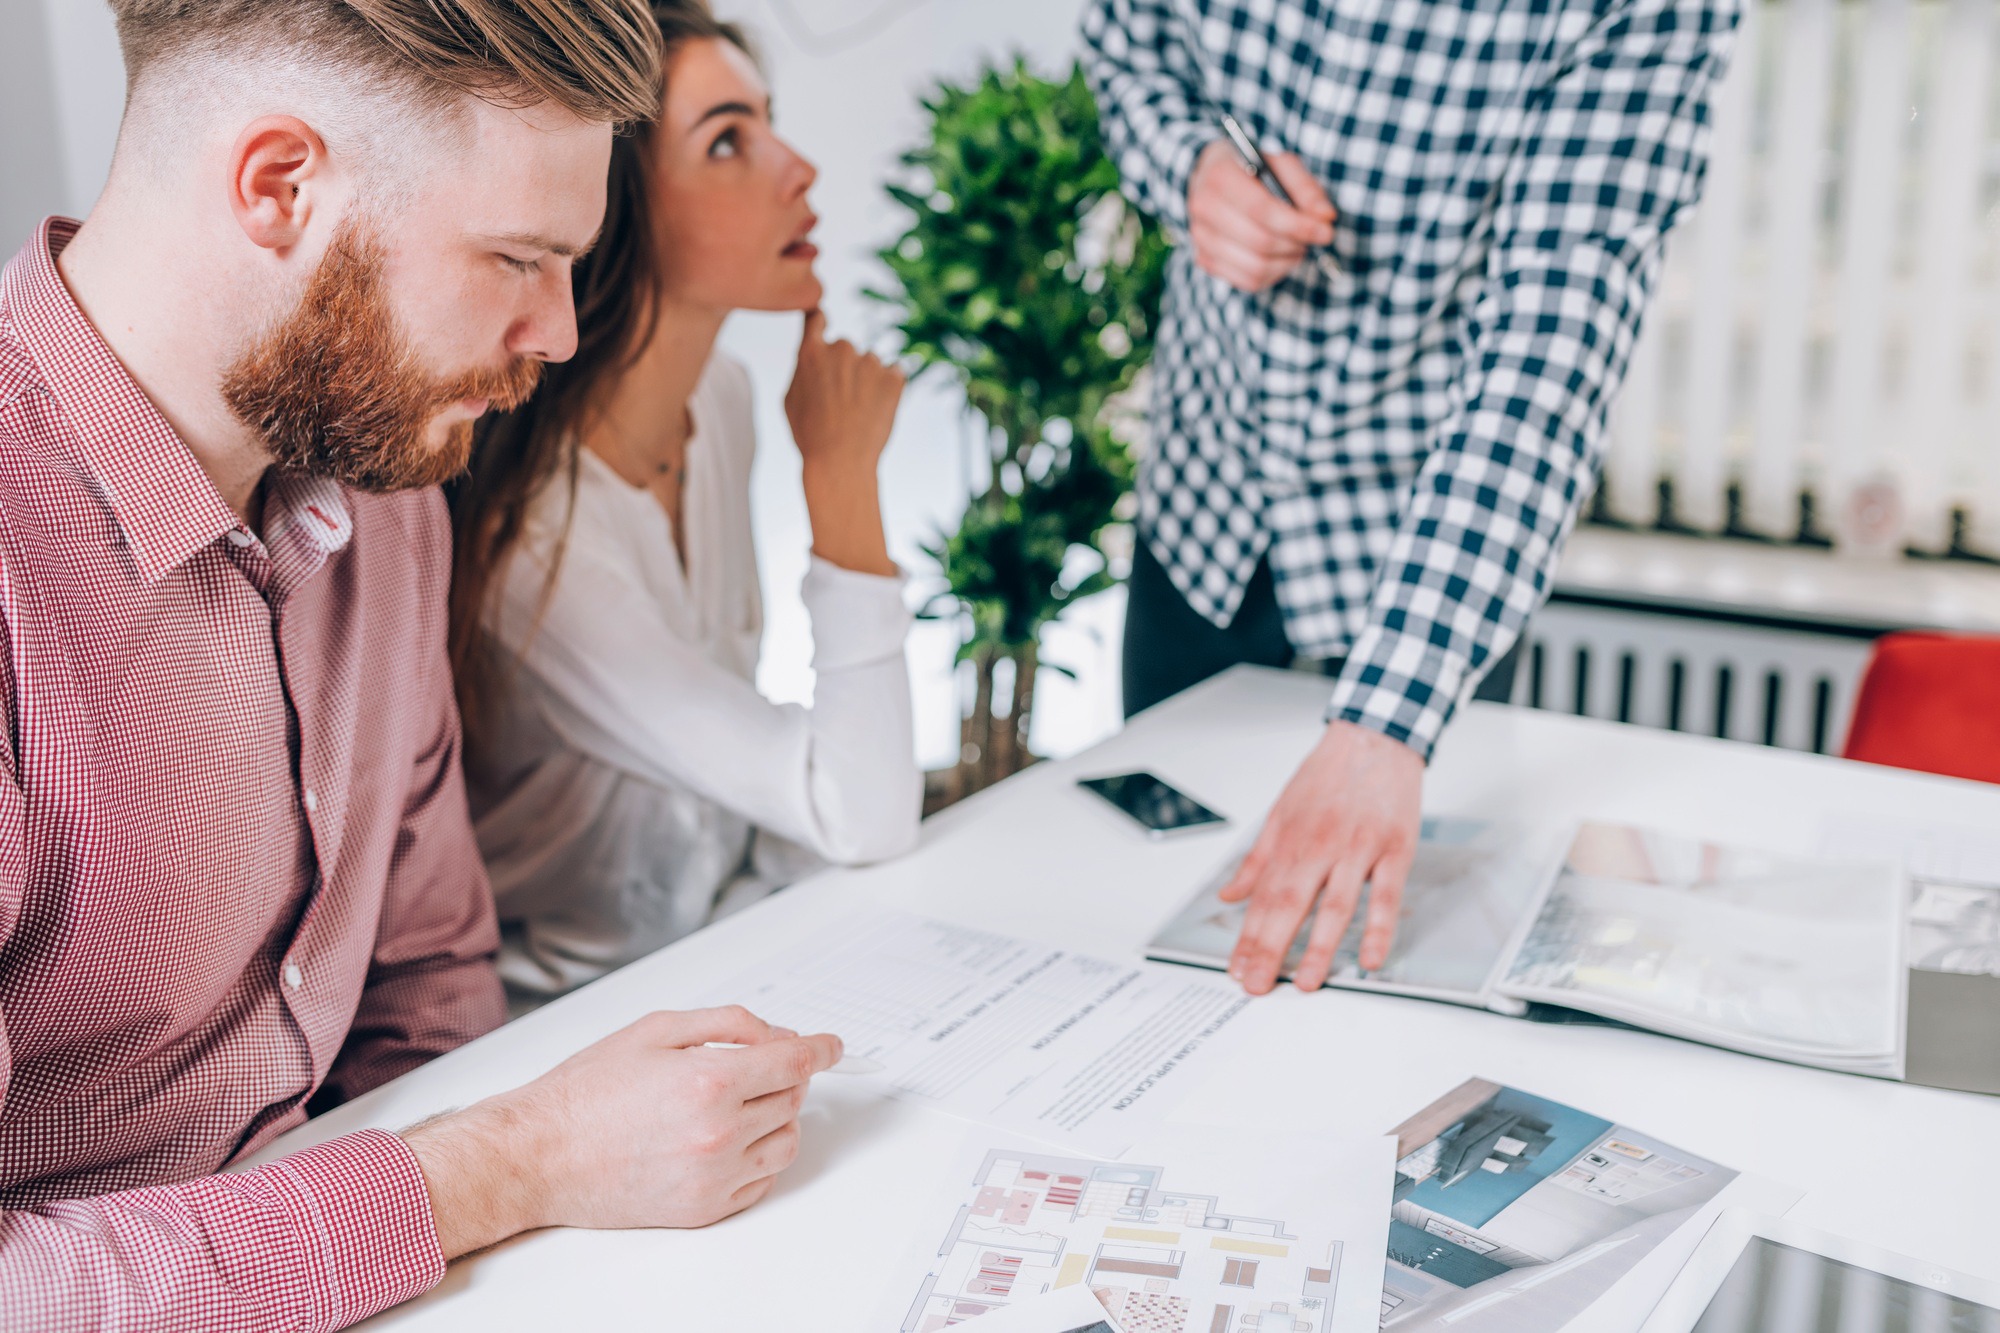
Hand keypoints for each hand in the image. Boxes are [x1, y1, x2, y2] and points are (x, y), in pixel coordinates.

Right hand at [404, 1006, 841, 1257]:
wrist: (539, 1155)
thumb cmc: (586, 1092)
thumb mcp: (657, 1028)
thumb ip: (728, 1024)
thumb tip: (777, 1034)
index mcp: (710, 1080)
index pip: (797, 1063)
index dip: (820, 1048)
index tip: (831, 1045)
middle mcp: (719, 1132)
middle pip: (793, 1099)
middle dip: (785, 1076)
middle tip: (756, 1067)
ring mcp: (714, 1176)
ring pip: (785, 1142)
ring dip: (776, 1117)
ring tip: (737, 1103)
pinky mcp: (704, 1209)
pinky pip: (760, 1181)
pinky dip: (757, 1156)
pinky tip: (726, 1139)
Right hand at [784, 309, 900, 575]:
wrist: (840, 463)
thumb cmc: (810, 436)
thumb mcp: (790, 400)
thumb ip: (802, 369)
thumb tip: (811, 354)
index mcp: (811, 352)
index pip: (816, 319)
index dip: (820, 320)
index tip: (823, 321)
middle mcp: (841, 349)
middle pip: (844, 347)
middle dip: (844, 366)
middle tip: (840, 399)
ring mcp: (869, 362)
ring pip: (870, 363)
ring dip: (867, 380)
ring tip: (858, 412)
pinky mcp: (894, 377)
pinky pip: (894, 373)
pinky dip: (889, 387)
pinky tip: (877, 410)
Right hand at [1186, 139, 1335, 292]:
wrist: (1210, 178)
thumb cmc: (1252, 171)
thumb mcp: (1281, 165)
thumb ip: (1305, 189)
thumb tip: (1325, 217)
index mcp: (1220, 176)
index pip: (1260, 210)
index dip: (1297, 225)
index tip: (1325, 232)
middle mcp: (1203, 208)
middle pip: (1259, 241)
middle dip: (1295, 244)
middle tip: (1312, 238)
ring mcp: (1200, 237)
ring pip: (1255, 267)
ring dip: (1287, 262)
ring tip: (1298, 247)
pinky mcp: (1205, 260)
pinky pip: (1248, 281)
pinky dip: (1274, 274)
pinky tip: (1281, 258)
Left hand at [1220, 720, 1423, 994]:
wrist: (1374, 737)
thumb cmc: (1328, 775)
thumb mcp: (1281, 811)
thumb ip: (1257, 858)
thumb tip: (1230, 895)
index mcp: (1289, 841)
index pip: (1263, 898)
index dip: (1248, 937)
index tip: (1236, 968)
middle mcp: (1319, 847)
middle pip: (1290, 905)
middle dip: (1270, 949)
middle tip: (1257, 985)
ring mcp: (1357, 848)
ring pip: (1336, 905)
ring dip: (1319, 947)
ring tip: (1307, 983)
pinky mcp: (1394, 848)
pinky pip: (1386, 895)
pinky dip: (1379, 928)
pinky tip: (1369, 957)